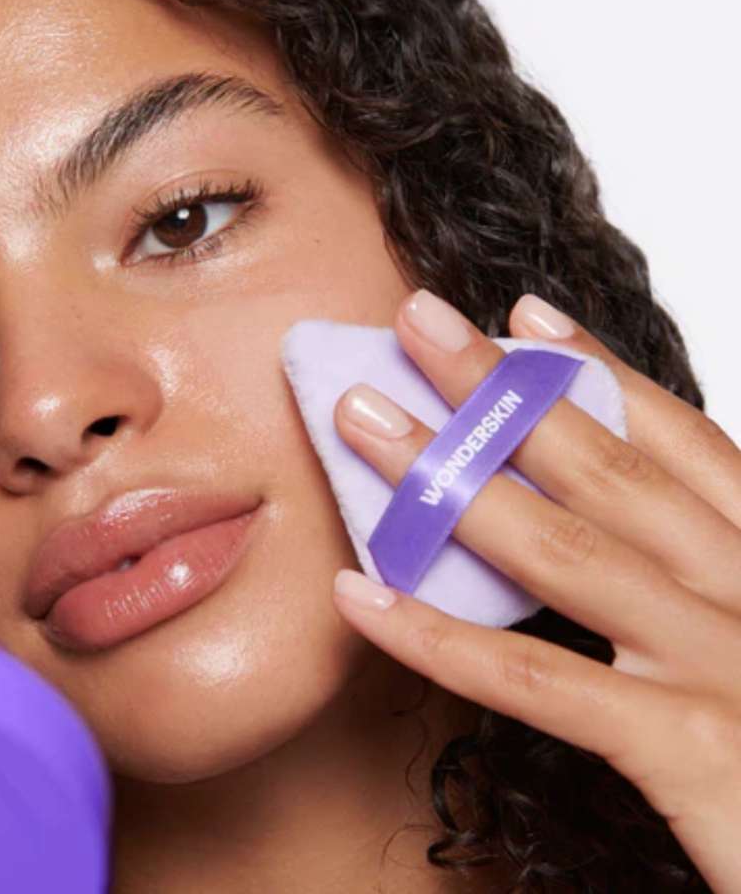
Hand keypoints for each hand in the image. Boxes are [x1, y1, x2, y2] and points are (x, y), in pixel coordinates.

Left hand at [331, 289, 740, 892]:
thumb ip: (691, 585)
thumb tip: (596, 531)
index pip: (679, 441)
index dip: (599, 372)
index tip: (528, 314)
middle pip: (605, 465)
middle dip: (500, 389)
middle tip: (416, 321)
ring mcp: (724, 662)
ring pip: (559, 547)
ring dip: (447, 476)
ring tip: (362, 419)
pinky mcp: (694, 748)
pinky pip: (534, 677)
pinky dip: (436, 636)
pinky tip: (358, 596)